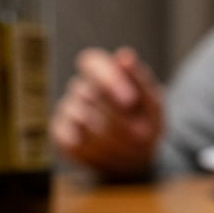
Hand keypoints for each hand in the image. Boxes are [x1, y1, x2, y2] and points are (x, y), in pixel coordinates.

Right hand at [50, 46, 162, 179]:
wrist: (137, 157)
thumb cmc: (144, 122)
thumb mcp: (153, 104)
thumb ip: (140, 81)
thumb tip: (124, 55)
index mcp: (104, 73)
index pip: (93, 63)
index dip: (109, 79)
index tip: (130, 101)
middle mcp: (81, 88)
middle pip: (91, 95)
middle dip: (120, 118)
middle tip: (142, 135)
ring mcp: (68, 110)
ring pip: (82, 120)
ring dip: (113, 138)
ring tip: (133, 147)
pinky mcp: (60, 134)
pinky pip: (73, 140)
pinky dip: (96, 151)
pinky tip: (111, 154)